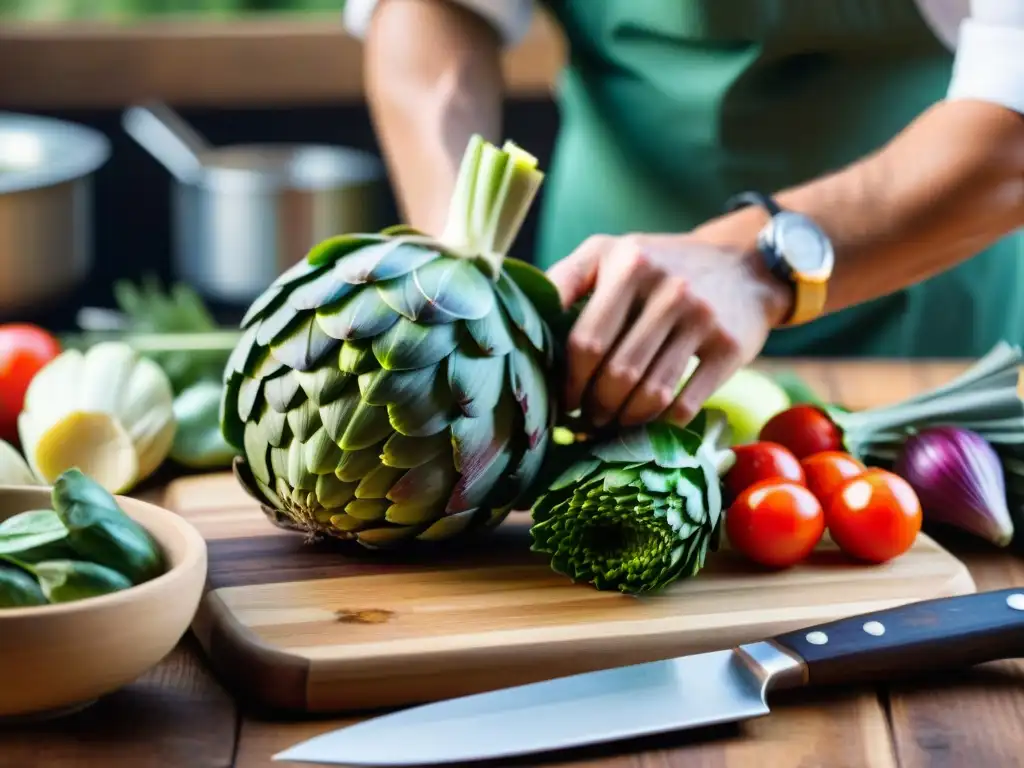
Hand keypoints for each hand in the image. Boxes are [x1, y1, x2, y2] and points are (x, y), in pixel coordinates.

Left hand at [546, 233, 792, 427]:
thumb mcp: (611, 252)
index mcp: (629, 263)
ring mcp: (703, 319)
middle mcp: (669, 288)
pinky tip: (645, 426)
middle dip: (593, 408)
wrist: (746, 266)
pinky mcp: (730, 348)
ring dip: (623, 422)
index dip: (568, 382)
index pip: (586, 341)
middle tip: (585, 419)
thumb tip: (520, 317)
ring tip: (609, 425)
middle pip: (617, 374)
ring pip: (651, 395)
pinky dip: (659, 425)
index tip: (562, 399)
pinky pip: (686, 405)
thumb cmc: (660, 265)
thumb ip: (564, 278)